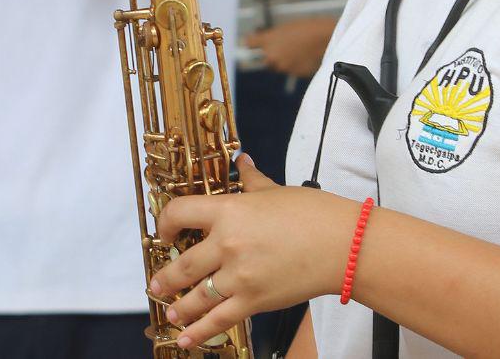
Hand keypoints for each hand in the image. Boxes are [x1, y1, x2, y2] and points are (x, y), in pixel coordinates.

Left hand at [150, 155, 359, 348]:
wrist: (342, 245)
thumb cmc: (313, 213)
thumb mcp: (276, 190)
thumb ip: (251, 180)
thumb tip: (242, 161)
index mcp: (229, 211)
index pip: (180, 213)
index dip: (165, 224)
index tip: (165, 234)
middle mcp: (227, 244)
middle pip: (183, 264)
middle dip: (165, 277)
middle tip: (157, 283)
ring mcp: (238, 275)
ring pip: (196, 296)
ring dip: (179, 307)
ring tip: (170, 312)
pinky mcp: (253, 300)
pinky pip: (219, 319)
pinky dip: (200, 332)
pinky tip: (187, 338)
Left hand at [245, 17, 334, 77]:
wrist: (325, 38)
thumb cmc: (307, 28)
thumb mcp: (286, 27)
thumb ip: (273, 36)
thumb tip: (268, 41)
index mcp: (268, 40)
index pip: (249, 43)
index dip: (251, 42)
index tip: (253, 42)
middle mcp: (271, 56)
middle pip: (265, 59)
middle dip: (271, 55)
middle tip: (283, 48)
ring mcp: (282, 67)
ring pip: (278, 66)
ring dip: (283, 61)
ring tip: (297, 51)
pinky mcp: (293, 74)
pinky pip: (290, 70)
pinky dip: (294, 66)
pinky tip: (304, 57)